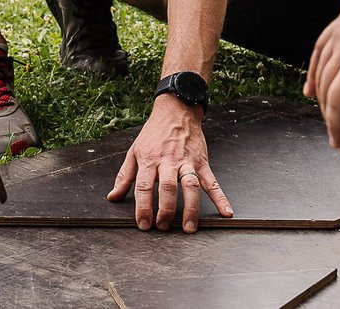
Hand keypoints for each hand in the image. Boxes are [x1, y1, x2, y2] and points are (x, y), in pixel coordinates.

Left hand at [106, 96, 231, 232]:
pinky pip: (212, 182)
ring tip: (188, 228)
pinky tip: (225, 212)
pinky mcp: (202, 162)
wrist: (176, 111)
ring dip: (190, 209)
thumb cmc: (153, 134)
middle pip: (168, 188)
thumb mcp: (134, 152)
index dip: (143, 207)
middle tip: (163, 227)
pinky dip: (221, 198)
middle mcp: (169, 161)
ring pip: (190, 186)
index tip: (144, 224)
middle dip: (165, 210)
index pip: (144, 186)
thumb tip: (113, 197)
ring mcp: (187, 162)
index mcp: (150, 160)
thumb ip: (124, 176)